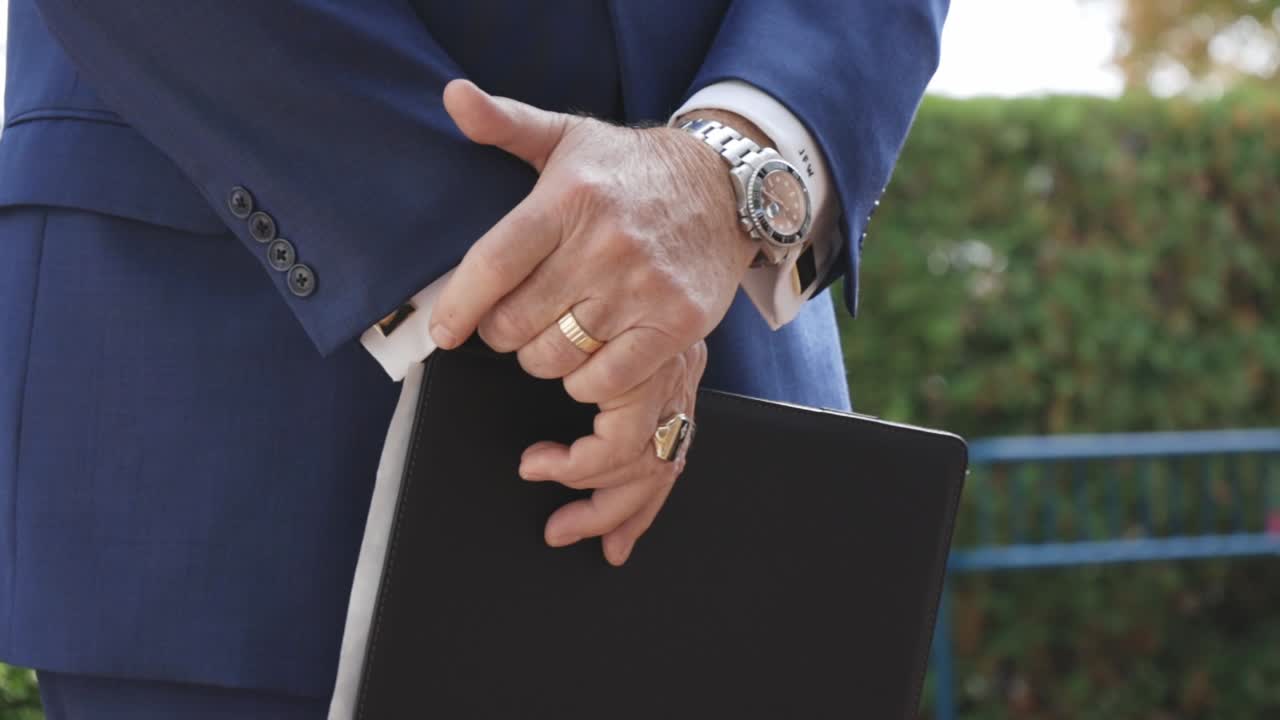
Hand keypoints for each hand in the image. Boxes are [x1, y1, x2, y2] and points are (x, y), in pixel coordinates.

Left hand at [430, 80, 760, 562]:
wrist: (725, 187)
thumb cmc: (632, 169)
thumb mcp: (569, 136)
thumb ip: (506, 123)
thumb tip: (453, 96)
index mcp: (570, 198)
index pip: (494, 264)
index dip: (459, 306)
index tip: (444, 331)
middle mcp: (606, 244)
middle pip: (518, 322)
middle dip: (502, 334)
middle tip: (510, 325)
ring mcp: (644, 288)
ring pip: (557, 357)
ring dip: (541, 359)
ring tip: (548, 339)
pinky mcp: (676, 323)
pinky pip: (608, 380)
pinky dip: (585, 382)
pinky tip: (585, 363)